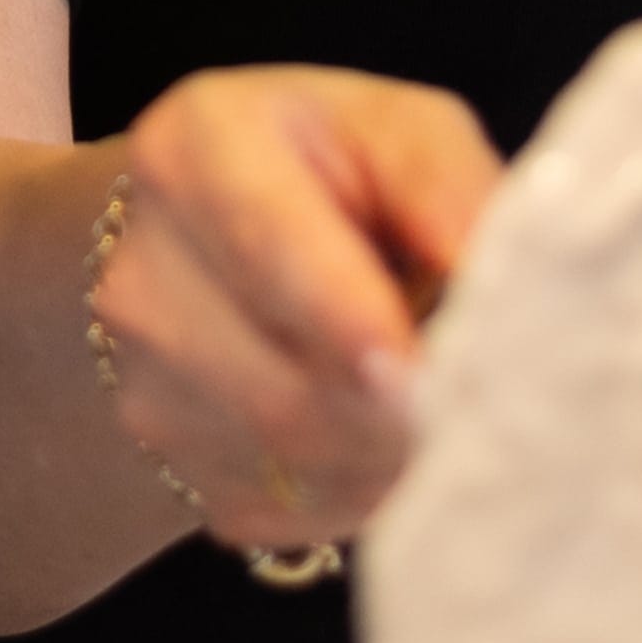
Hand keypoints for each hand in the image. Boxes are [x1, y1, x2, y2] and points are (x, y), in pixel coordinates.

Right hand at [88, 67, 499, 569]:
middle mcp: (139, 271)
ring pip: (296, 464)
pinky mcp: (166, 463)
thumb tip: (502, 280)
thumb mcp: (397, 131)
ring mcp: (140, 380)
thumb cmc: (330, 173)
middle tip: (475, 391)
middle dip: (400, 412)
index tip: (419, 371)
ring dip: (390, 454)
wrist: (215, 238)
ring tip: (425, 396)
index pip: (269, 247)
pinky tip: (374, 429)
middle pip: (285, 393)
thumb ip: (447, 184)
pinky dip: (357, 488)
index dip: (350, 321)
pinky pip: (289, 511)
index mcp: (194, 150)